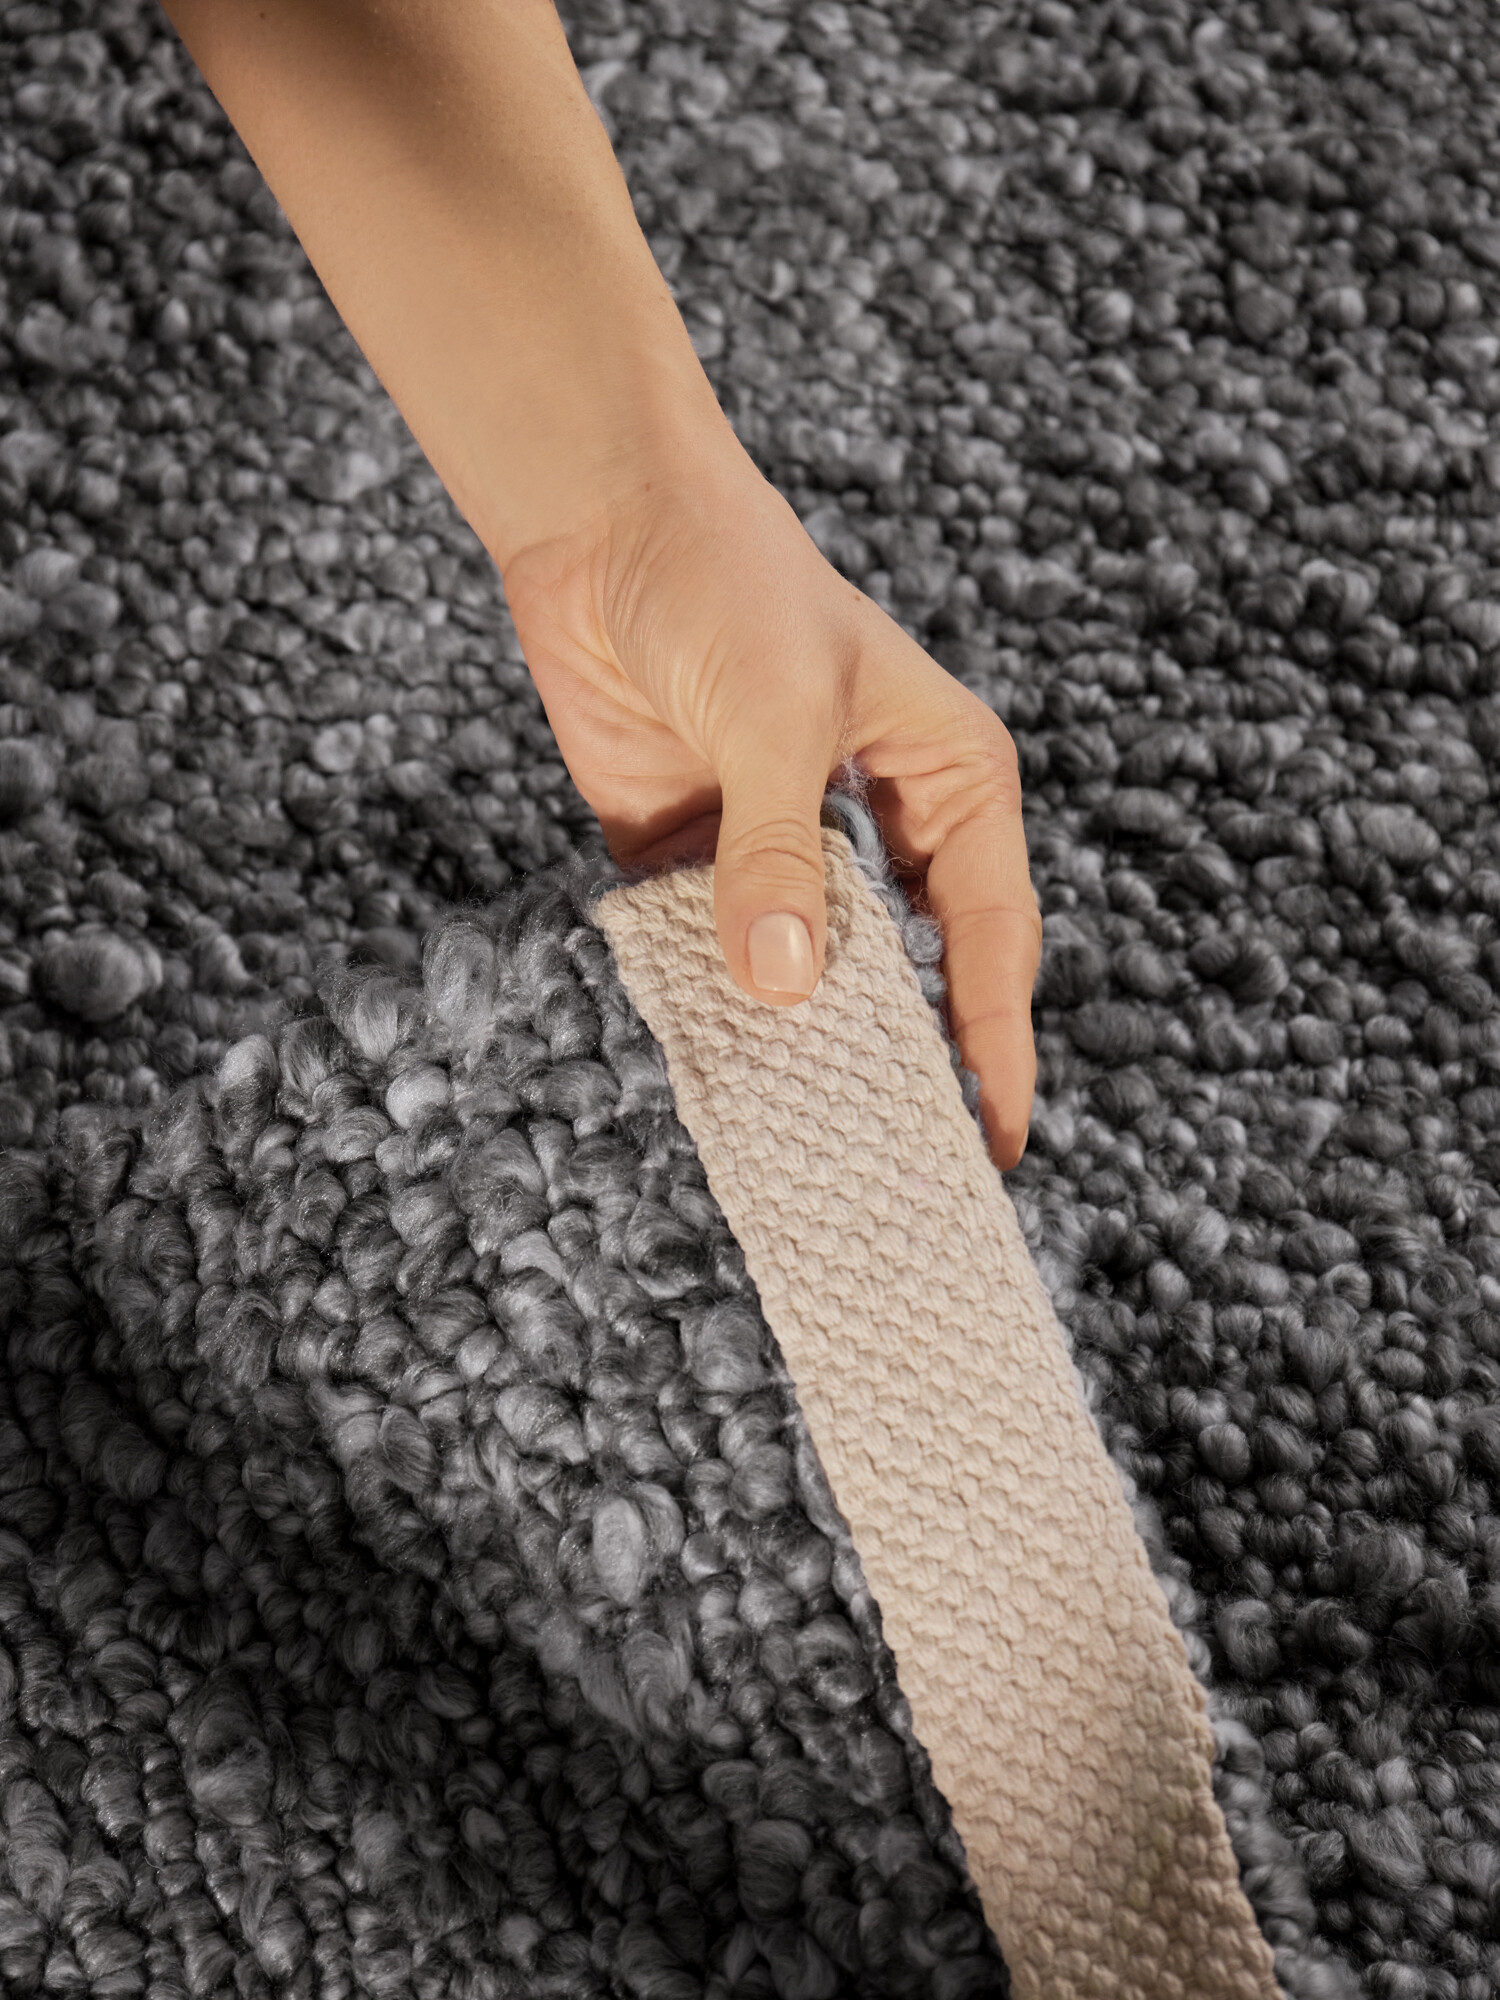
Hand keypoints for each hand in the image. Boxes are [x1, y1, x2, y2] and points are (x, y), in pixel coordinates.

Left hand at [501, 437, 1040, 1170]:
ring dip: (800, 1048)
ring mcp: (784, 849)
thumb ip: (777, 853)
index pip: (989, 936)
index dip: (993, 1042)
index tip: (994, 1145)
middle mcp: (880, 826)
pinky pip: (712, 956)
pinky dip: (711, 1010)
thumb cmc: (726, 582)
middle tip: (902, 1178)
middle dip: (903, 1065)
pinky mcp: (694, 859)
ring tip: (803, 1148)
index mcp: (950, 782)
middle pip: (906, 973)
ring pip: (808, 976)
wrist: (599, 523)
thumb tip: (782, 987)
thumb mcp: (777, 716)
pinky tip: (709, 1078)